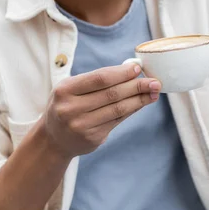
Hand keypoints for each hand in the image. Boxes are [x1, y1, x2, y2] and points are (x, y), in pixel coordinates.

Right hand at [41, 63, 160, 158]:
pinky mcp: (92, 138)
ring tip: (153, 92)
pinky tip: (141, 103)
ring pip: (118, 109)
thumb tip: (131, 70)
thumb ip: (97, 81)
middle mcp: (71, 108)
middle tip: (154, 81)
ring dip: (139, 99)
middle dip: (136, 86)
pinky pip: (117, 120)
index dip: (121, 73)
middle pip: (112, 94)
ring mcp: (82, 125)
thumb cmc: (67, 106)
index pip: (99, 78)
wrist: (54, 140)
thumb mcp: (72, 89)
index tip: (137, 68)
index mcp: (65, 90)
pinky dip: (132, 110)